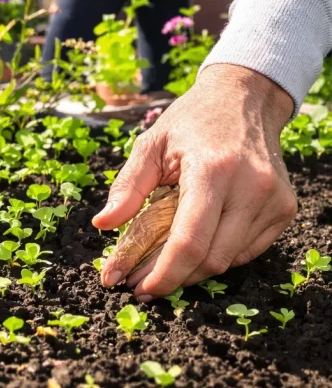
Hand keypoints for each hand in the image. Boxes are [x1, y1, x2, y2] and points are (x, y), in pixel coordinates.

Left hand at [93, 64, 297, 301]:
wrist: (244, 98)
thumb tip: (102, 224)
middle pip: (211, 259)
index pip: (189, 241)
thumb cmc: (191, 121)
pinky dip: (217, 257)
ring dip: (194, 272)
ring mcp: (273, 200)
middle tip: (142, 284)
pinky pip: (246, 251)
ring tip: (162, 268)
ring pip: (229, 260)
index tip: (139, 288)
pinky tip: (194, 249)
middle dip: (174, 279)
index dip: (163, 274)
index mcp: (213, 170)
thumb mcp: (150, 144)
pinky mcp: (285, 208)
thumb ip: (127, 186)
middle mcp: (250, 187)